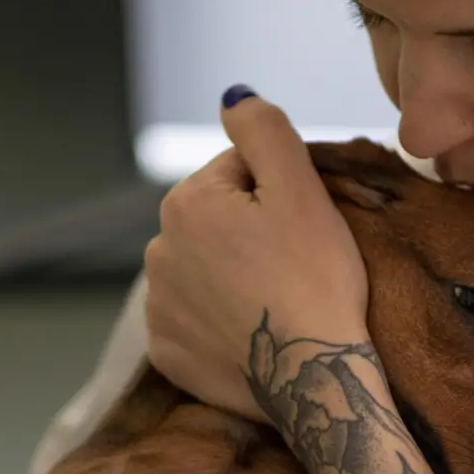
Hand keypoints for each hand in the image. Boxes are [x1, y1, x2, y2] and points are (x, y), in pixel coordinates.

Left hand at [144, 87, 370, 423]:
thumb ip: (264, 130)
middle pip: (216, 224)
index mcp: (186, 202)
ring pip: (201, 271)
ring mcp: (158, 307)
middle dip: (248, 235)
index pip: (239, 176)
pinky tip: (249, 331)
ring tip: (272, 300)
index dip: (279, 196)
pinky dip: (216, 322)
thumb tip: (232, 95)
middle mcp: (157, 251)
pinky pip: (192, 322)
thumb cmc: (316, 278)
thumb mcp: (302, 190)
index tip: (304, 230)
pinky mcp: (167, 353)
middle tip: (293, 267)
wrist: (313, 377)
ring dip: (230, 276)